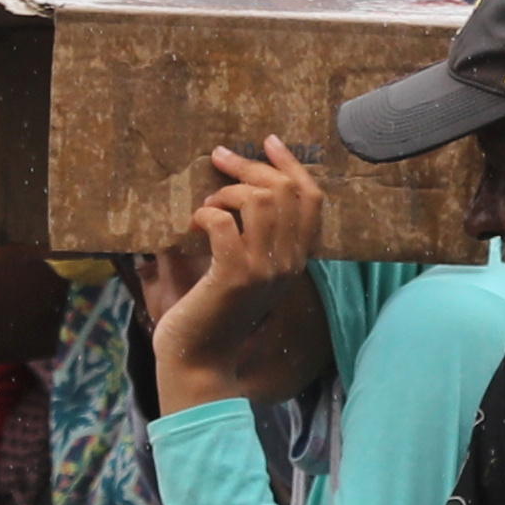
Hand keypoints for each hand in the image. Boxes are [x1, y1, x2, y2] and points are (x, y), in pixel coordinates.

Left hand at [146, 141, 329, 402]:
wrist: (198, 362)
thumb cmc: (212, 315)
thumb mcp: (244, 272)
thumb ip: (249, 238)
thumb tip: (231, 188)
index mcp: (295, 259)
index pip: (312, 199)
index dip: (291, 165)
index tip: (269, 142)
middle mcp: (287, 262)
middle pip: (285, 191)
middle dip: (249, 166)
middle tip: (219, 158)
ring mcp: (263, 269)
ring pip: (259, 201)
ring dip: (226, 192)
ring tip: (206, 207)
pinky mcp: (233, 276)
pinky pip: (224, 223)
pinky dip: (205, 213)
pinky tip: (193, 225)